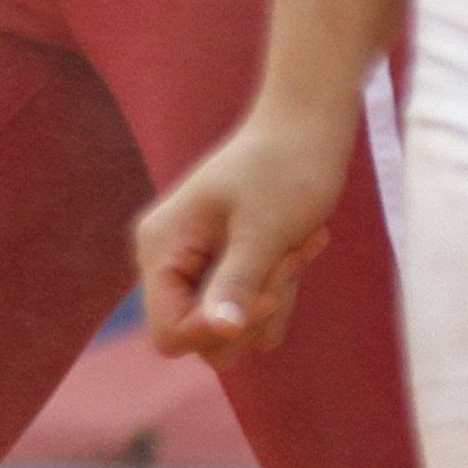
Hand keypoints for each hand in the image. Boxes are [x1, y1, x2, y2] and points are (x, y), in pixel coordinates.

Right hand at [135, 106, 355, 366]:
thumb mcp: (262, 229)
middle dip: (252, 311)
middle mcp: (170, 261)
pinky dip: (280, 289)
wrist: (306, 127)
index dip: (215, 328)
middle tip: (286, 262)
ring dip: (273, 299)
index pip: (169, 333)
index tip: (265, 296)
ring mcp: (198, 266)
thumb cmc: (284, 168)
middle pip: (202, 339)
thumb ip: (237, 284)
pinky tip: (299, 246)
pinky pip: (252, 314)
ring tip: (295, 248)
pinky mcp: (227, 267)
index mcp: (160, 247)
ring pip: (233, 329)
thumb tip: (223, 331)